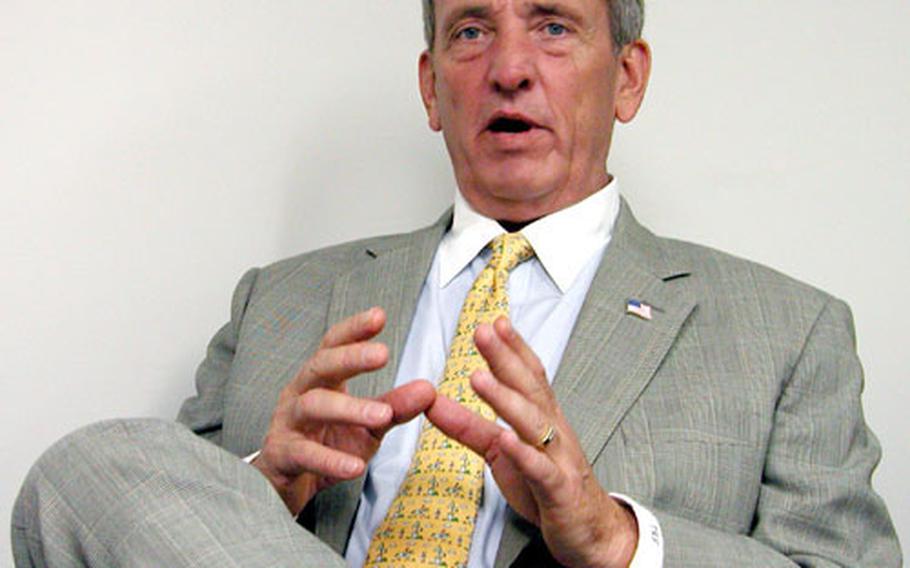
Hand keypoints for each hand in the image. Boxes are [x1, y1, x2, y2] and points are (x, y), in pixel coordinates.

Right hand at [253, 307, 434, 515]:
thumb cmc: (327, 444)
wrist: (289, 486)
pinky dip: (330, 460)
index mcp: (321, 380)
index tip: (379, 315)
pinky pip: (304, 454)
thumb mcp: (368, 426)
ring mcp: (287, 424)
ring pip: (312, 406)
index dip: (354, 330)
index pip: (334, 345)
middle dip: (350, 357)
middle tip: (384, 354)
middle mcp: (300, 394)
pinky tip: (354, 467)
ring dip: (347, 409)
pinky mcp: (281, 456)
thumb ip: (395, 407)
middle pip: (320, 366)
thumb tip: (428, 389)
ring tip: (381, 415)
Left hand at [426, 317, 636, 567]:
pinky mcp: (558, 490)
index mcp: (543, 418)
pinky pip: (540, 469)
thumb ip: (467, 427)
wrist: (590, 530)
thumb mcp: (499, 451)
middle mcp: (554, 431)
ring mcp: (558, 459)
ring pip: (533, 423)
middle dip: (506, 358)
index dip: (513, 348)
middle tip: (483, 332)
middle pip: (530, 388)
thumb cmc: (548, 484)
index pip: (530, 375)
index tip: (494, 322)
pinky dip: (523, 454)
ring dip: (506, 398)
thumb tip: (433, 403)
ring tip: (479, 377)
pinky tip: (506, 439)